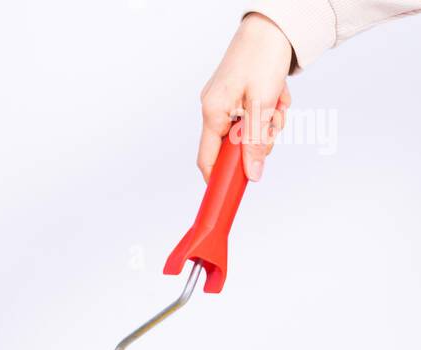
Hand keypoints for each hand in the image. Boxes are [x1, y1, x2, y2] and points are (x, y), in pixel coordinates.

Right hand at [198, 12, 292, 182]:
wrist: (272, 25)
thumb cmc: (263, 56)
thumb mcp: (262, 105)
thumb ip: (254, 143)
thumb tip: (252, 174)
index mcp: (213, 111)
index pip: (207, 160)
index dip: (220, 178)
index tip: (235, 188)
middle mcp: (215, 108)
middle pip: (234, 147)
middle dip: (258, 140)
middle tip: (274, 123)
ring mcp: (226, 101)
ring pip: (248, 132)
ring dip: (268, 123)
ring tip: (278, 100)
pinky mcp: (238, 95)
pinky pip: (254, 116)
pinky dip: (269, 110)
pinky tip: (276, 93)